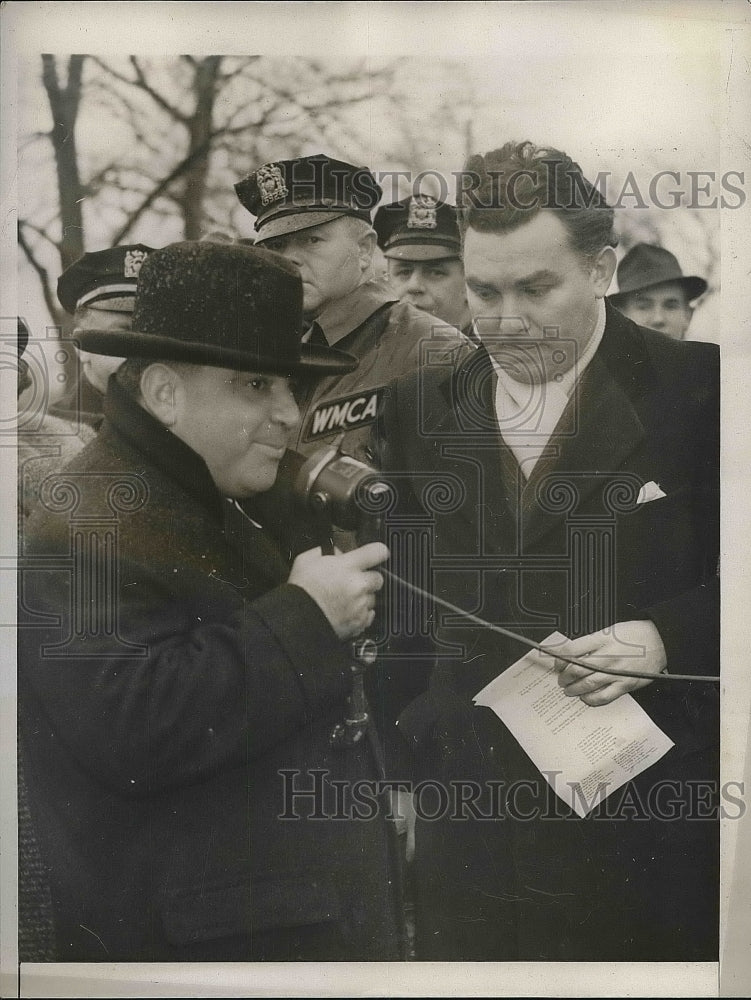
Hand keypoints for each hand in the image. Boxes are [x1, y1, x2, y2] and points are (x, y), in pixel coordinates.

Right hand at [289, 542, 388, 640]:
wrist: (297, 620)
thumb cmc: (301, 589)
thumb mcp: (307, 560)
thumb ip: (326, 552)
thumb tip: (340, 553)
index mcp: (348, 566)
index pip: (377, 552)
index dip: (378, 552)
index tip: (375, 555)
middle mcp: (358, 584)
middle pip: (378, 578)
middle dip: (368, 578)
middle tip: (353, 581)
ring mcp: (361, 604)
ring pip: (373, 598)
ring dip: (363, 597)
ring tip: (345, 599)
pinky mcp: (360, 622)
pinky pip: (369, 615)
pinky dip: (361, 613)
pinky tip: (346, 611)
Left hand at [535, 620, 666, 705]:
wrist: (660, 640)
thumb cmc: (635, 634)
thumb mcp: (609, 631)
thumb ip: (591, 643)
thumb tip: (571, 654)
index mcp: (601, 639)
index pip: (571, 650)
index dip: (558, 659)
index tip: (556, 663)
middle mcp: (607, 655)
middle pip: (576, 669)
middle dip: (563, 677)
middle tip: (560, 679)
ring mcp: (616, 672)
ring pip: (587, 684)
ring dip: (573, 689)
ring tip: (569, 689)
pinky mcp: (625, 684)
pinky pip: (604, 696)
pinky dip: (591, 699)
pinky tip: (586, 698)